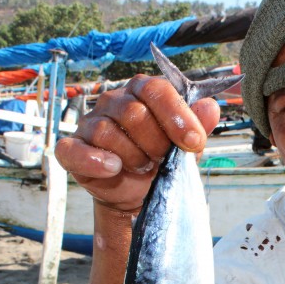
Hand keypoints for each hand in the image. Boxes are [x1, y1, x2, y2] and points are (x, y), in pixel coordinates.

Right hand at [55, 74, 220, 211]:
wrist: (140, 194)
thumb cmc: (163, 161)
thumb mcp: (187, 145)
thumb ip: (199, 124)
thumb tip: (211, 107)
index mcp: (143, 92)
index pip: (157, 90)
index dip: (177, 116)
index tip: (194, 142)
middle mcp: (114, 102)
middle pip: (133, 112)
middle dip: (157, 143)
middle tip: (164, 160)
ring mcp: (91, 124)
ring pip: (107, 132)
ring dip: (133, 156)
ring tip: (144, 168)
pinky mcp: (73, 149)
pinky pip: (74, 150)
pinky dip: (94, 160)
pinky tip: (113, 167)